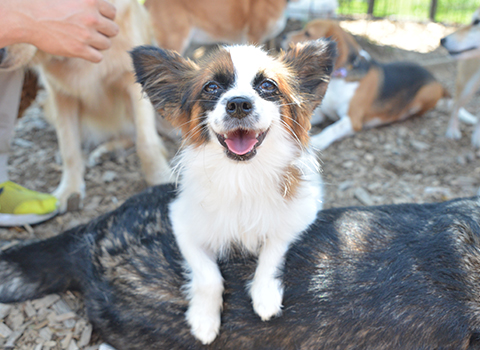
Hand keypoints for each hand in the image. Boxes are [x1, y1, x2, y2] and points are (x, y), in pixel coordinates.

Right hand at [0, 0, 119, 62]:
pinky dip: (93, 55)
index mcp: (91, 0)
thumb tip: (95, 4)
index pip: (112, 13)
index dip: (105, 17)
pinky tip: (84, 50)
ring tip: (85, 40)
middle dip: (104, 31)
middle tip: (91, 31)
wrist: (27, 17)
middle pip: (113, 30)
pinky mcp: (79, 49)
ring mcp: (87, 34)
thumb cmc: (46, 2)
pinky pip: (98, 57)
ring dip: (98, 44)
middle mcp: (92, 17)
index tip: (96, 20)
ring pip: (107, 44)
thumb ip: (87, 0)